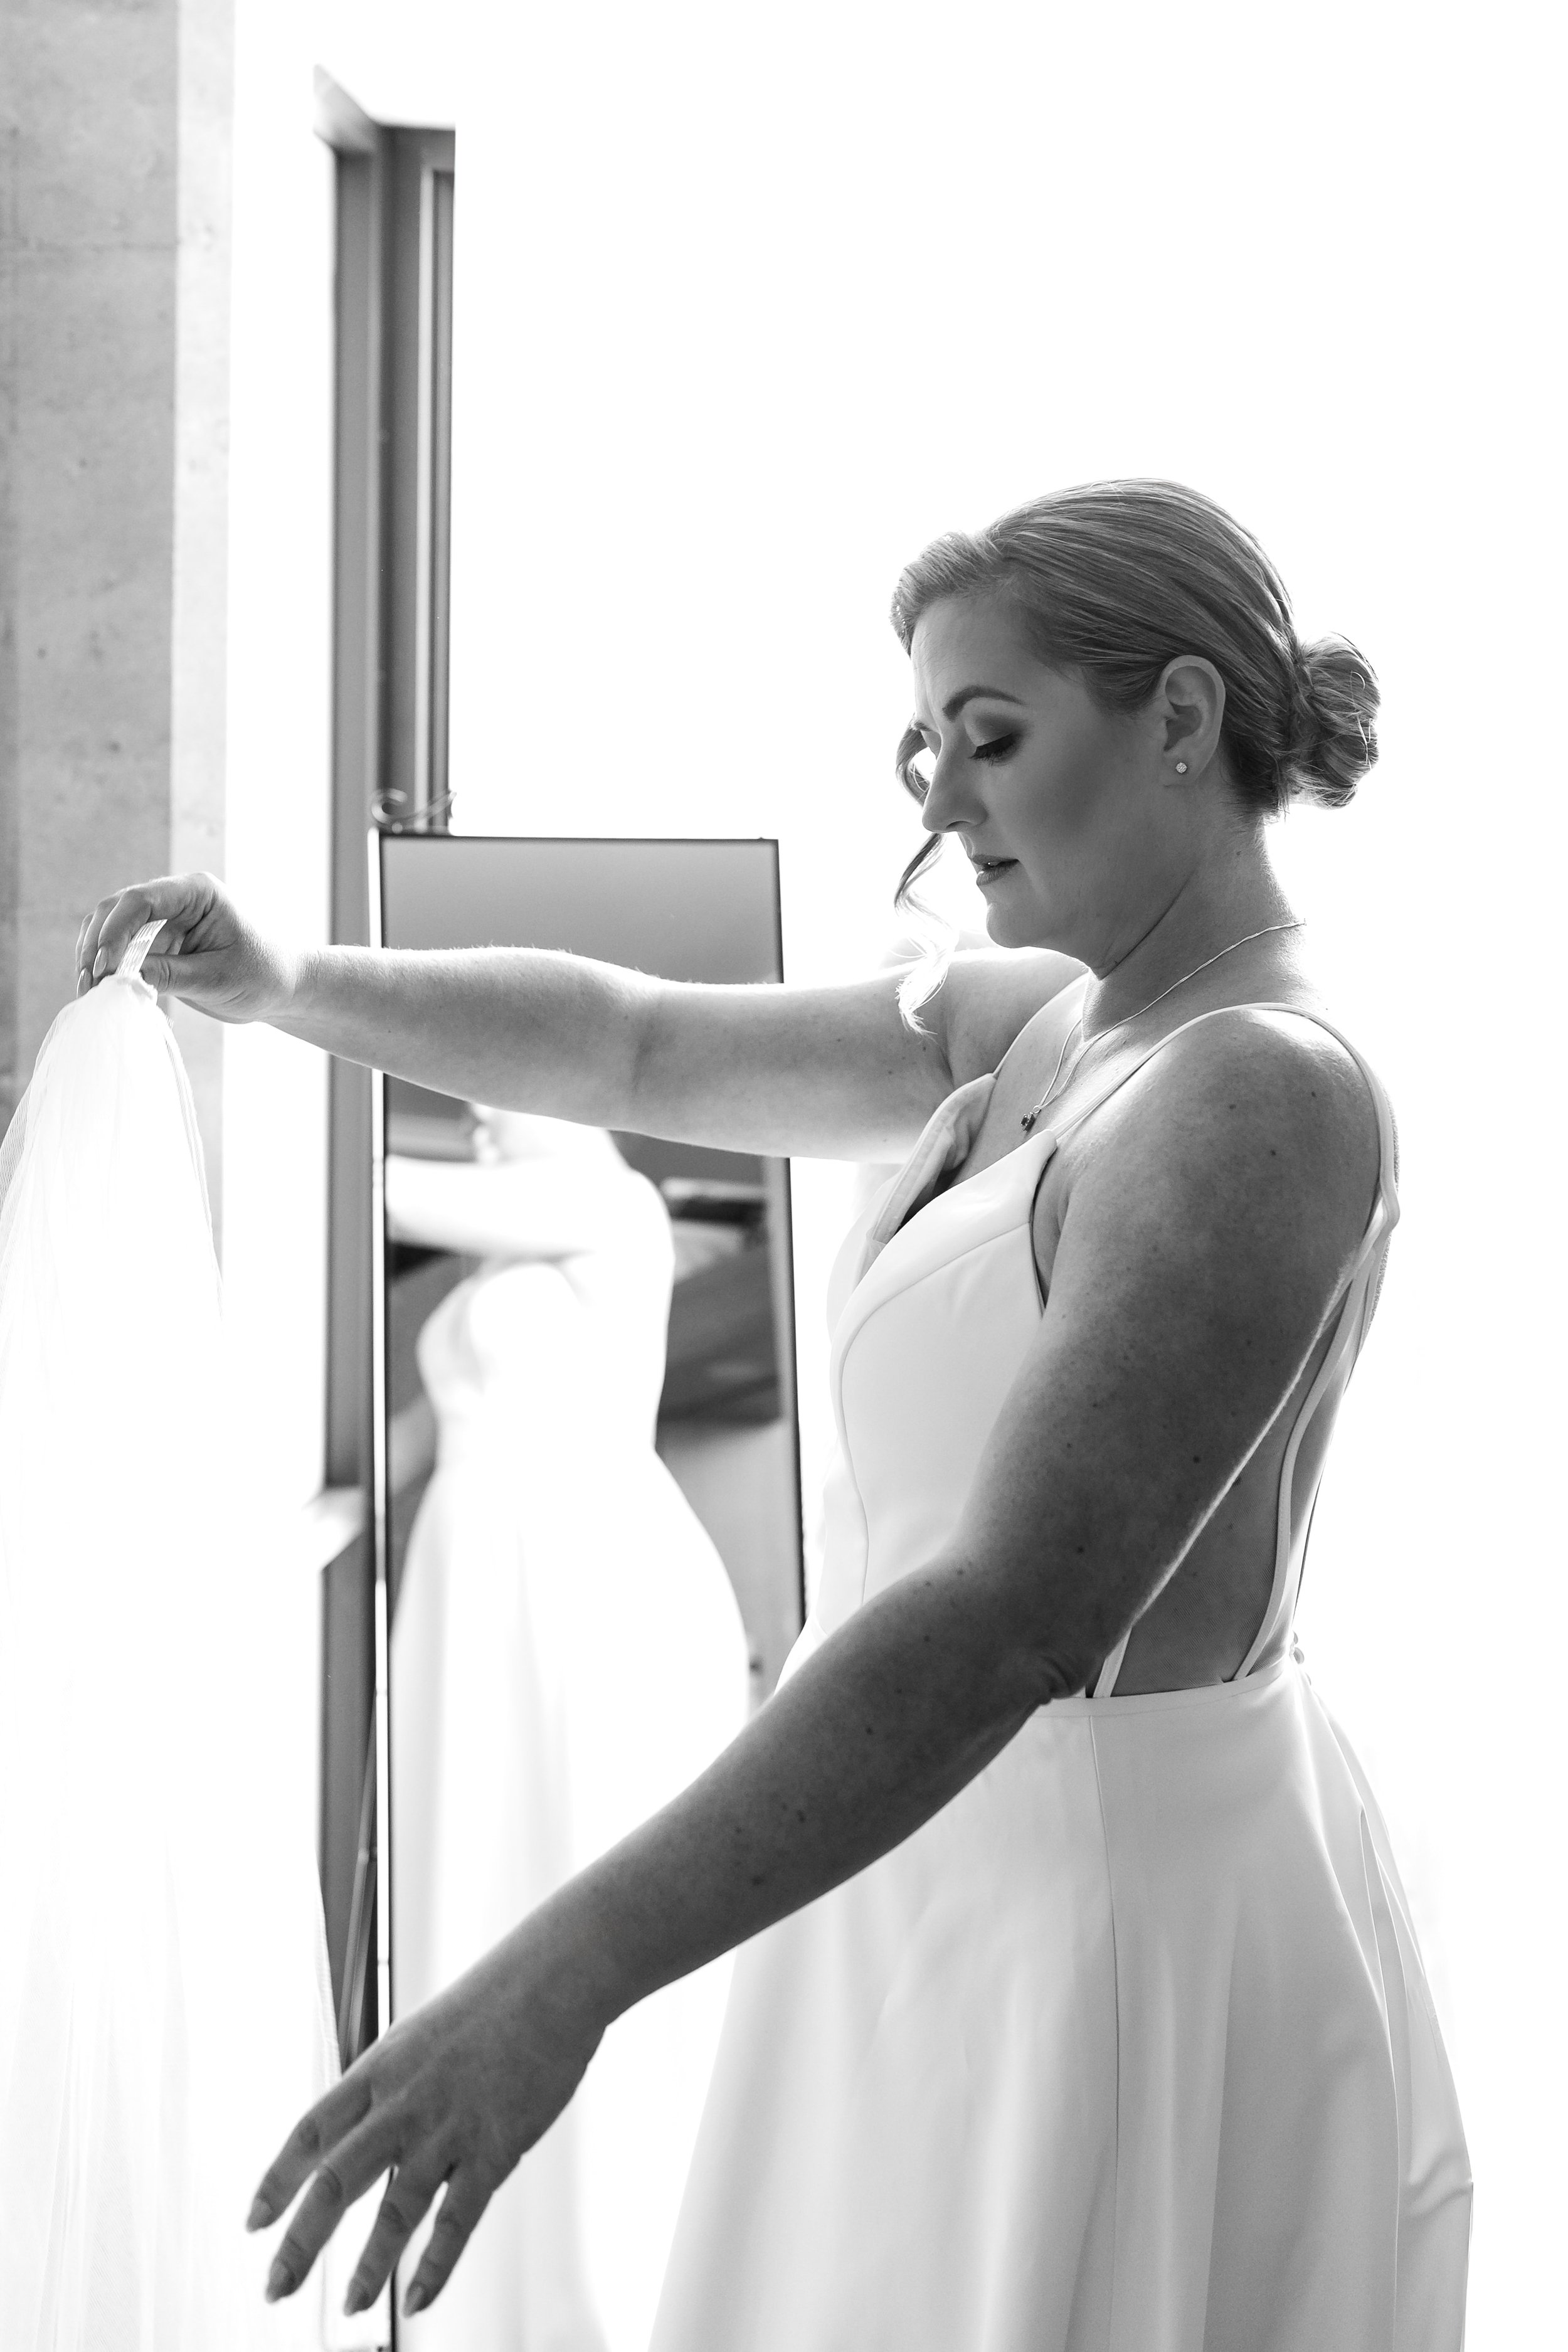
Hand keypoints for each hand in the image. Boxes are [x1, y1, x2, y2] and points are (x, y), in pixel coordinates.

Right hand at [75, 871, 297, 1023]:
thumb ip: (171, 974)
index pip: (141, 899)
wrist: (283, 987)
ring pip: (110, 929)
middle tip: (90, 983)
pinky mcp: (157, 944)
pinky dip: (108, 970)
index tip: (104, 964)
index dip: (115, 930)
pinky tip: (102, 992)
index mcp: (196, 892)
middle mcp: (174, 900)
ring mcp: (163, 921)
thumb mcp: (219, 978)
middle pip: (116, 910)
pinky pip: (121, 951)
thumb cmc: (263, 975)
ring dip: (96, 958)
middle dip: (98, 945)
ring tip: (90, 991)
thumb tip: (123, 976)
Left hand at [248, 1909, 609, 2318]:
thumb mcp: (419, 2035)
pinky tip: (418, 2300)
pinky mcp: (495, 2145)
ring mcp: (449, 2125)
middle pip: (337, 2181)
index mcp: (380, 2068)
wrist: (554, 1976)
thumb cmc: (493, 2001)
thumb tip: (363, 2127)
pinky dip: (436, 2266)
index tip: (254, 2222)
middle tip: (275, 2286)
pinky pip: (459, 2218)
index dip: (278, 2179)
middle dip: (300, 2242)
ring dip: (367, 2267)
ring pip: (396, 2209)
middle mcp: (404, 2100)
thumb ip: (390, 2084)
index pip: (311, 2130)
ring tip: (349, 2306)